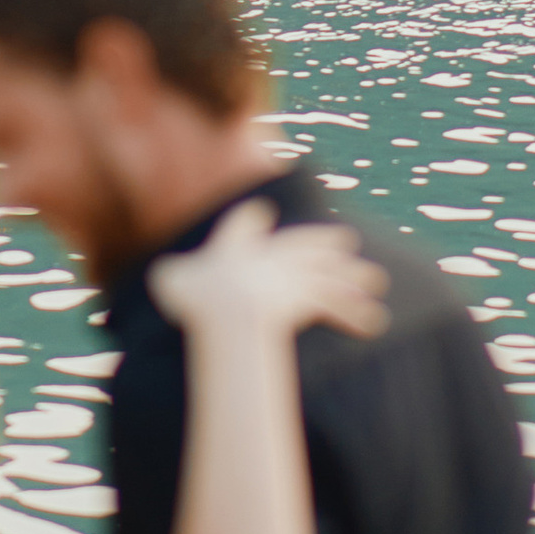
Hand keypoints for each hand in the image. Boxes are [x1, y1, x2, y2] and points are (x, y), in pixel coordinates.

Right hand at [152, 199, 387, 343]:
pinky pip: (338, 307)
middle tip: (347, 239)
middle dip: (325, 242)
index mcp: (236, 246)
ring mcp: (293, 277)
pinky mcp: (307, 301)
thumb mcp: (170, 279)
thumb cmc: (194, 294)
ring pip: (331, 273)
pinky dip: (356, 313)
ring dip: (355, 277)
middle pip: (304, 245)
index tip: (261, 212)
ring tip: (377, 280)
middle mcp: (270, 256)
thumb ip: (168, 275)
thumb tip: (157, 276)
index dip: (251, 221)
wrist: (226, 308)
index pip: (246, 225)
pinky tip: (373, 320)